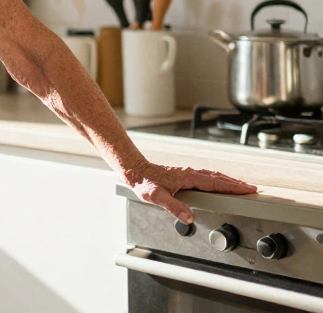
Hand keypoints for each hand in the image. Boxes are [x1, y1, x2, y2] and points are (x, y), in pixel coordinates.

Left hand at [125, 162, 256, 223]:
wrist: (136, 171)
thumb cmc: (144, 183)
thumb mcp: (156, 197)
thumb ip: (172, 207)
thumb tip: (188, 218)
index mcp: (188, 177)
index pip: (215, 183)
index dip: (232, 187)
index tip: (248, 190)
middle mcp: (190, 173)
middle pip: (218, 178)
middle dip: (236, 184)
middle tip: (253, 189)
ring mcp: (188, 173)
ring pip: (213, 176)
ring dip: (228, 181)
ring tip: (242, 187)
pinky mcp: (185, 174)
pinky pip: (207, 176)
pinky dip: (218, 179)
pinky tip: (220, 183)